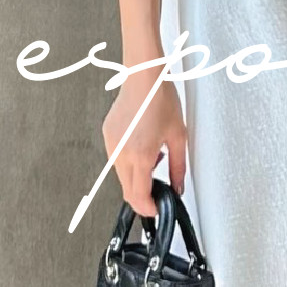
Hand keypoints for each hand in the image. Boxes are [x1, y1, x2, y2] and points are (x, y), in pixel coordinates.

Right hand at [101, 64, 188, 217]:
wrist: (144, 77)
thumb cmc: (161, 100)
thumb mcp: (178, 137)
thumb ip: (178, 168)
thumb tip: (178, 186)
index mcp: (140, 155)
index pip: (138, 196)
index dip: (147, 208)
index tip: (156, 209)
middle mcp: (121, 153)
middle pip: (127, 190)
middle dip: (143, 194)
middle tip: (159, 189)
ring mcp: (111, 144)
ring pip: (121, 175)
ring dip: (136, 176)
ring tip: (153, 156)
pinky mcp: (107, 136)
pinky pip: (117, 159)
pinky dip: (129, 161)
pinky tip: (142, 144)